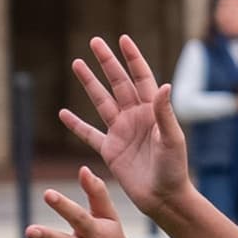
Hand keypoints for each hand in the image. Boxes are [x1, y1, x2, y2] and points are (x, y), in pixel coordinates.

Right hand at [59, 35, 193, 209]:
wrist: (164, 197)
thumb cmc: (174, 169)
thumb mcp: (172, 139)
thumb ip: (165, 112)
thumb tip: (164, 85)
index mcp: (152, 111)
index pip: (141, 77)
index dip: (132, 58)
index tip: (123, 39)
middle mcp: (136, 117)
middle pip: (118, 83)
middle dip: (107, 62)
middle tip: (94, 42)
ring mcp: (121, 132)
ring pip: (101, 101)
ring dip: (89, 83)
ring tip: (77, 63)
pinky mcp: (110, 150)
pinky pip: (89, 134)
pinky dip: (76, 124)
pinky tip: (63, 113)